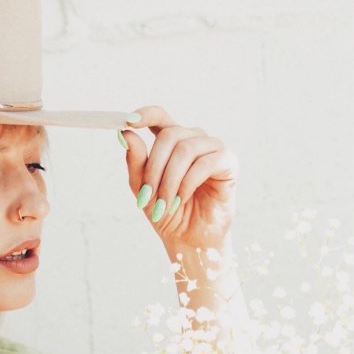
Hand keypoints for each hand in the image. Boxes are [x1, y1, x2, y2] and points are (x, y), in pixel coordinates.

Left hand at [121, 105, 237, 255]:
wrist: (188, 239)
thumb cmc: (167, 211)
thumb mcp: (143, 188)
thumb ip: (136, 161)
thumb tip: (125, 134)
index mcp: (172, 142)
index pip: (159, 116)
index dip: (145, 114)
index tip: (128, 122)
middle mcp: (193, 139)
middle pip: (169, 135)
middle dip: (153, 168)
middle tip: (146, 196)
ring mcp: (212, 148)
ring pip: (185, 150)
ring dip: (169, 180)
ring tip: (164, 204)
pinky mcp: (228, 162)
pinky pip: (205, 163)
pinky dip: (187, 184)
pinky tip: (181, 200)